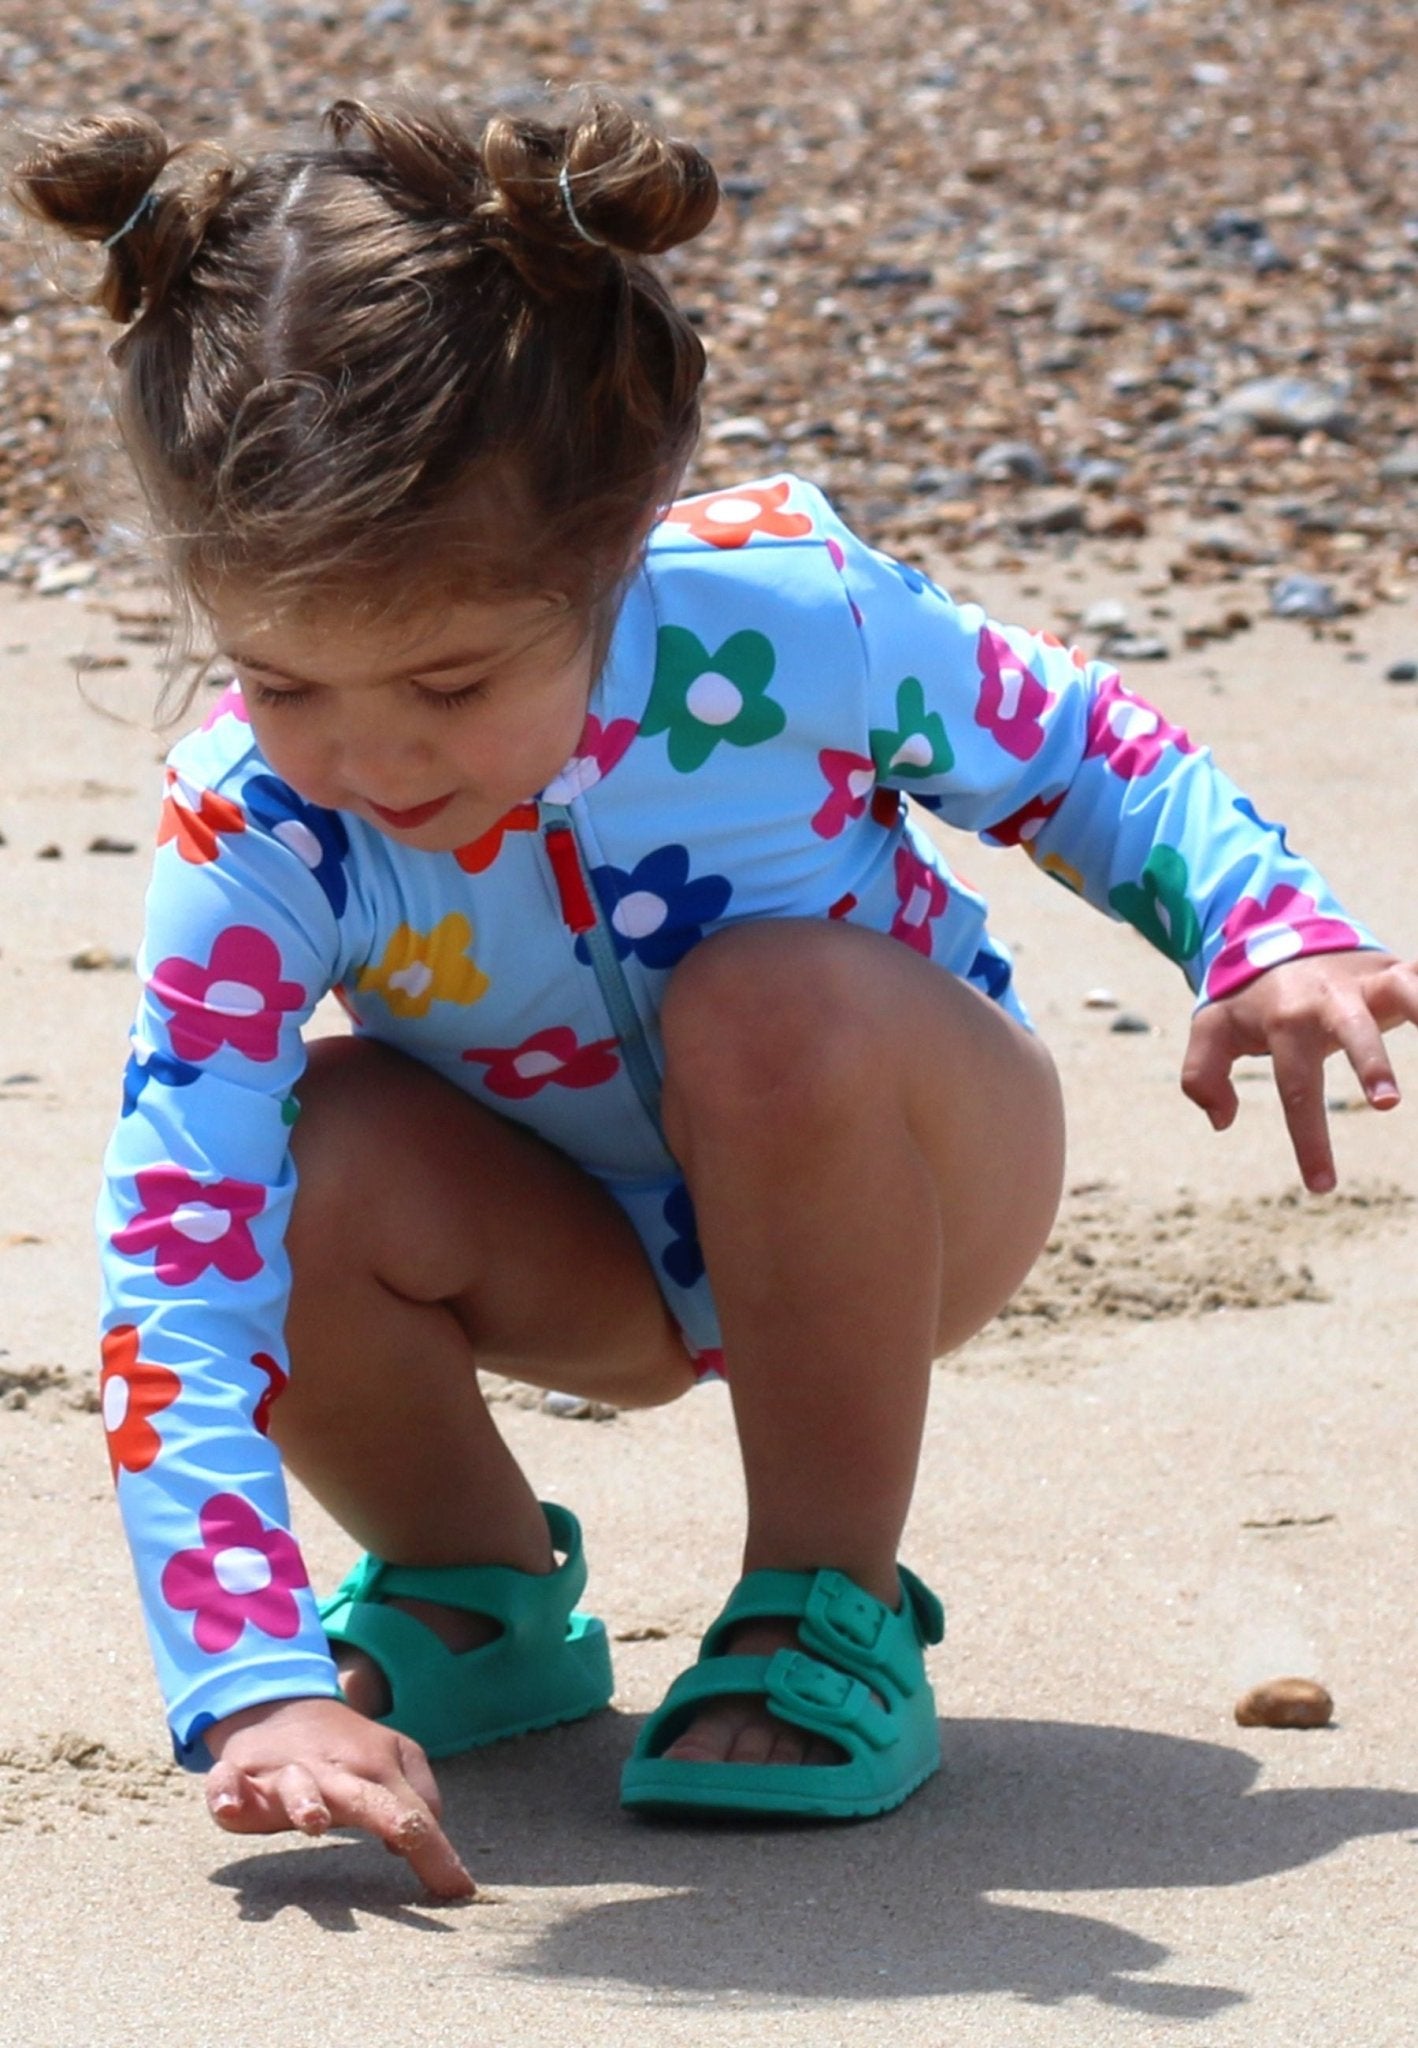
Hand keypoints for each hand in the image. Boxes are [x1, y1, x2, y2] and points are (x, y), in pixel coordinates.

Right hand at [204, 1695, 474, 1898]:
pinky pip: (226, 1783)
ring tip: (314, 1822)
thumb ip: (419, 1799)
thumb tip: (413, 1846)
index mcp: (373, 1772)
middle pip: (363, 1795)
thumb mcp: (393, 1761)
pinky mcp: (239, 1774)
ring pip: (296, 1786)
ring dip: (307, 1802)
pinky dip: (225, 1791)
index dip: (435, 1853)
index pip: (412, 1815)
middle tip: (407, 1836)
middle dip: (385, 1814)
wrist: (279, 1702)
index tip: (458, 1891)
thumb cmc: (344, 1752)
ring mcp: (284, 1772)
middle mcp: (332, 1773)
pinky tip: (227, 1805)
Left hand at [1182, 950, 1417, 1191]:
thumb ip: (1202, 1077)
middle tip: (1387, 1104)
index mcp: (1282, 1022)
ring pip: (1407, 986)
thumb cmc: (1250, 1000)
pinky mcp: (1398, 969)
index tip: (1322, 1187)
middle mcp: (1328, 999)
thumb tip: (1221, 1122)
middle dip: (1371, 1060)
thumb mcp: (1211, 1032)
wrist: (1282, 934)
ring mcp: (1368, 979)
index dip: (1310, 1139)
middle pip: (1351, 1028)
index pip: (1295, 1087)